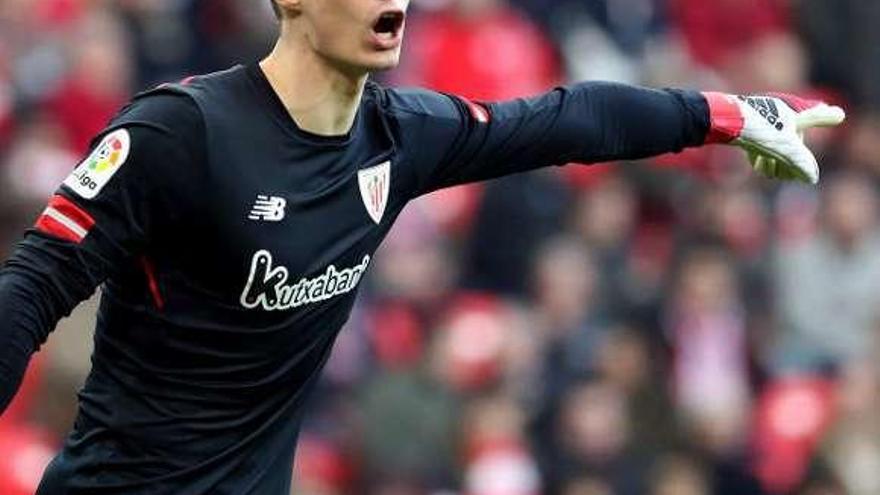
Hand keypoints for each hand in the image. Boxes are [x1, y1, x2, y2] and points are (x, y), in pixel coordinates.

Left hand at [703, 92, 845, 183]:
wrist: (720, 120)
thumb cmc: (757, 129)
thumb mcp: (785, 149)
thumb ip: (801, 164)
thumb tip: (811, 178)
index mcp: (796, 111)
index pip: (818, 114)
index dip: (826, 116)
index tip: (836, 114)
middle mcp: (781, 110)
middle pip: (794, 139)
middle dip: (790, 160)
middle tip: (784, 176)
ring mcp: (763, 116)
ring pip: (775, 142)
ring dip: (774, 161)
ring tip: (767, 172)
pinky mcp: (746, 124)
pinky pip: (759, 141)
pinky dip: (760, 155)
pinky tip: (755, 164)